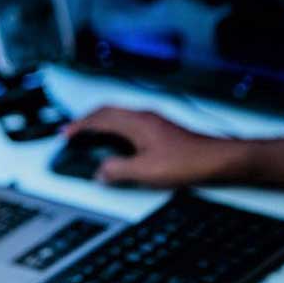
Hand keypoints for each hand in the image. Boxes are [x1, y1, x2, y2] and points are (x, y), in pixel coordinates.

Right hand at [64, 106, 239, 187]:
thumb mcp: (146, 171)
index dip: (80, 125)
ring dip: (101, 122)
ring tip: (90, 134)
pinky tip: (119, 141)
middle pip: (108, 111)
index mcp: (137, 123)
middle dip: (87, 120)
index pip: (100, 118)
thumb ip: (118, 170)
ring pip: (119, 115)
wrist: (218, 159)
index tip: (66, 133)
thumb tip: (100, 171)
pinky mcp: (162, 129)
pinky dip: (116, 127)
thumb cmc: (189, 161)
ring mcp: (154, 121)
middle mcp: (144, 117)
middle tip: (73, 130)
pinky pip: (130, 121)